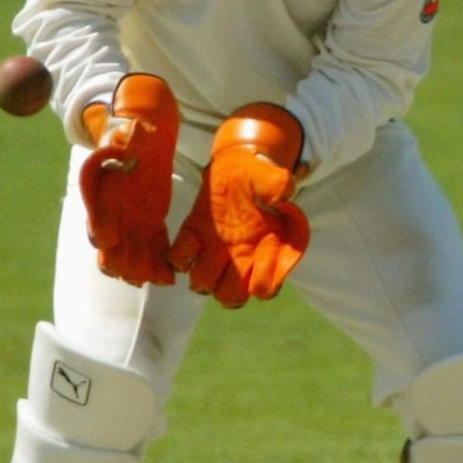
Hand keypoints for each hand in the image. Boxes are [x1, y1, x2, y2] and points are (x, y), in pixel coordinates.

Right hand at [78, 73, 180, 286]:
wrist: (144, 143)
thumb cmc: (132, 136)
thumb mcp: (129, 133)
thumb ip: (125, 138)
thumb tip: (130, 132)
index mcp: (100, 195)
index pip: (94, 218)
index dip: (99, 230)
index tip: (108, 238)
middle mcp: (111, 216)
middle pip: (111, 249)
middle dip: (122, 264)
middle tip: (138, 276)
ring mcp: (130, 225)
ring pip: (132, 256)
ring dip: (142, 271)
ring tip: (160, 280)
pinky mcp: (150, 227)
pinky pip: (153, 250)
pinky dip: (160, 264)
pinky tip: (171, 275)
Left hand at [169, 104, 310, 307]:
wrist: (237, 166)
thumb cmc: (260, 175)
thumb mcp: (273, 178)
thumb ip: (279, 187)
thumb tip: (282, 195)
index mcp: (267, 251)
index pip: (266, 288)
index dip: (261, 280)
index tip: (259, 255)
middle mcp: (243, 259)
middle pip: (232, 297)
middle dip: (226, 289)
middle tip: (225, 265)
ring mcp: (216, 253)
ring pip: (205, 286)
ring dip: (202, 277)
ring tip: (204, 255)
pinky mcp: (194, 238)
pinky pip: (180, 261)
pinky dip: (179, 258)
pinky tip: (189, 240)